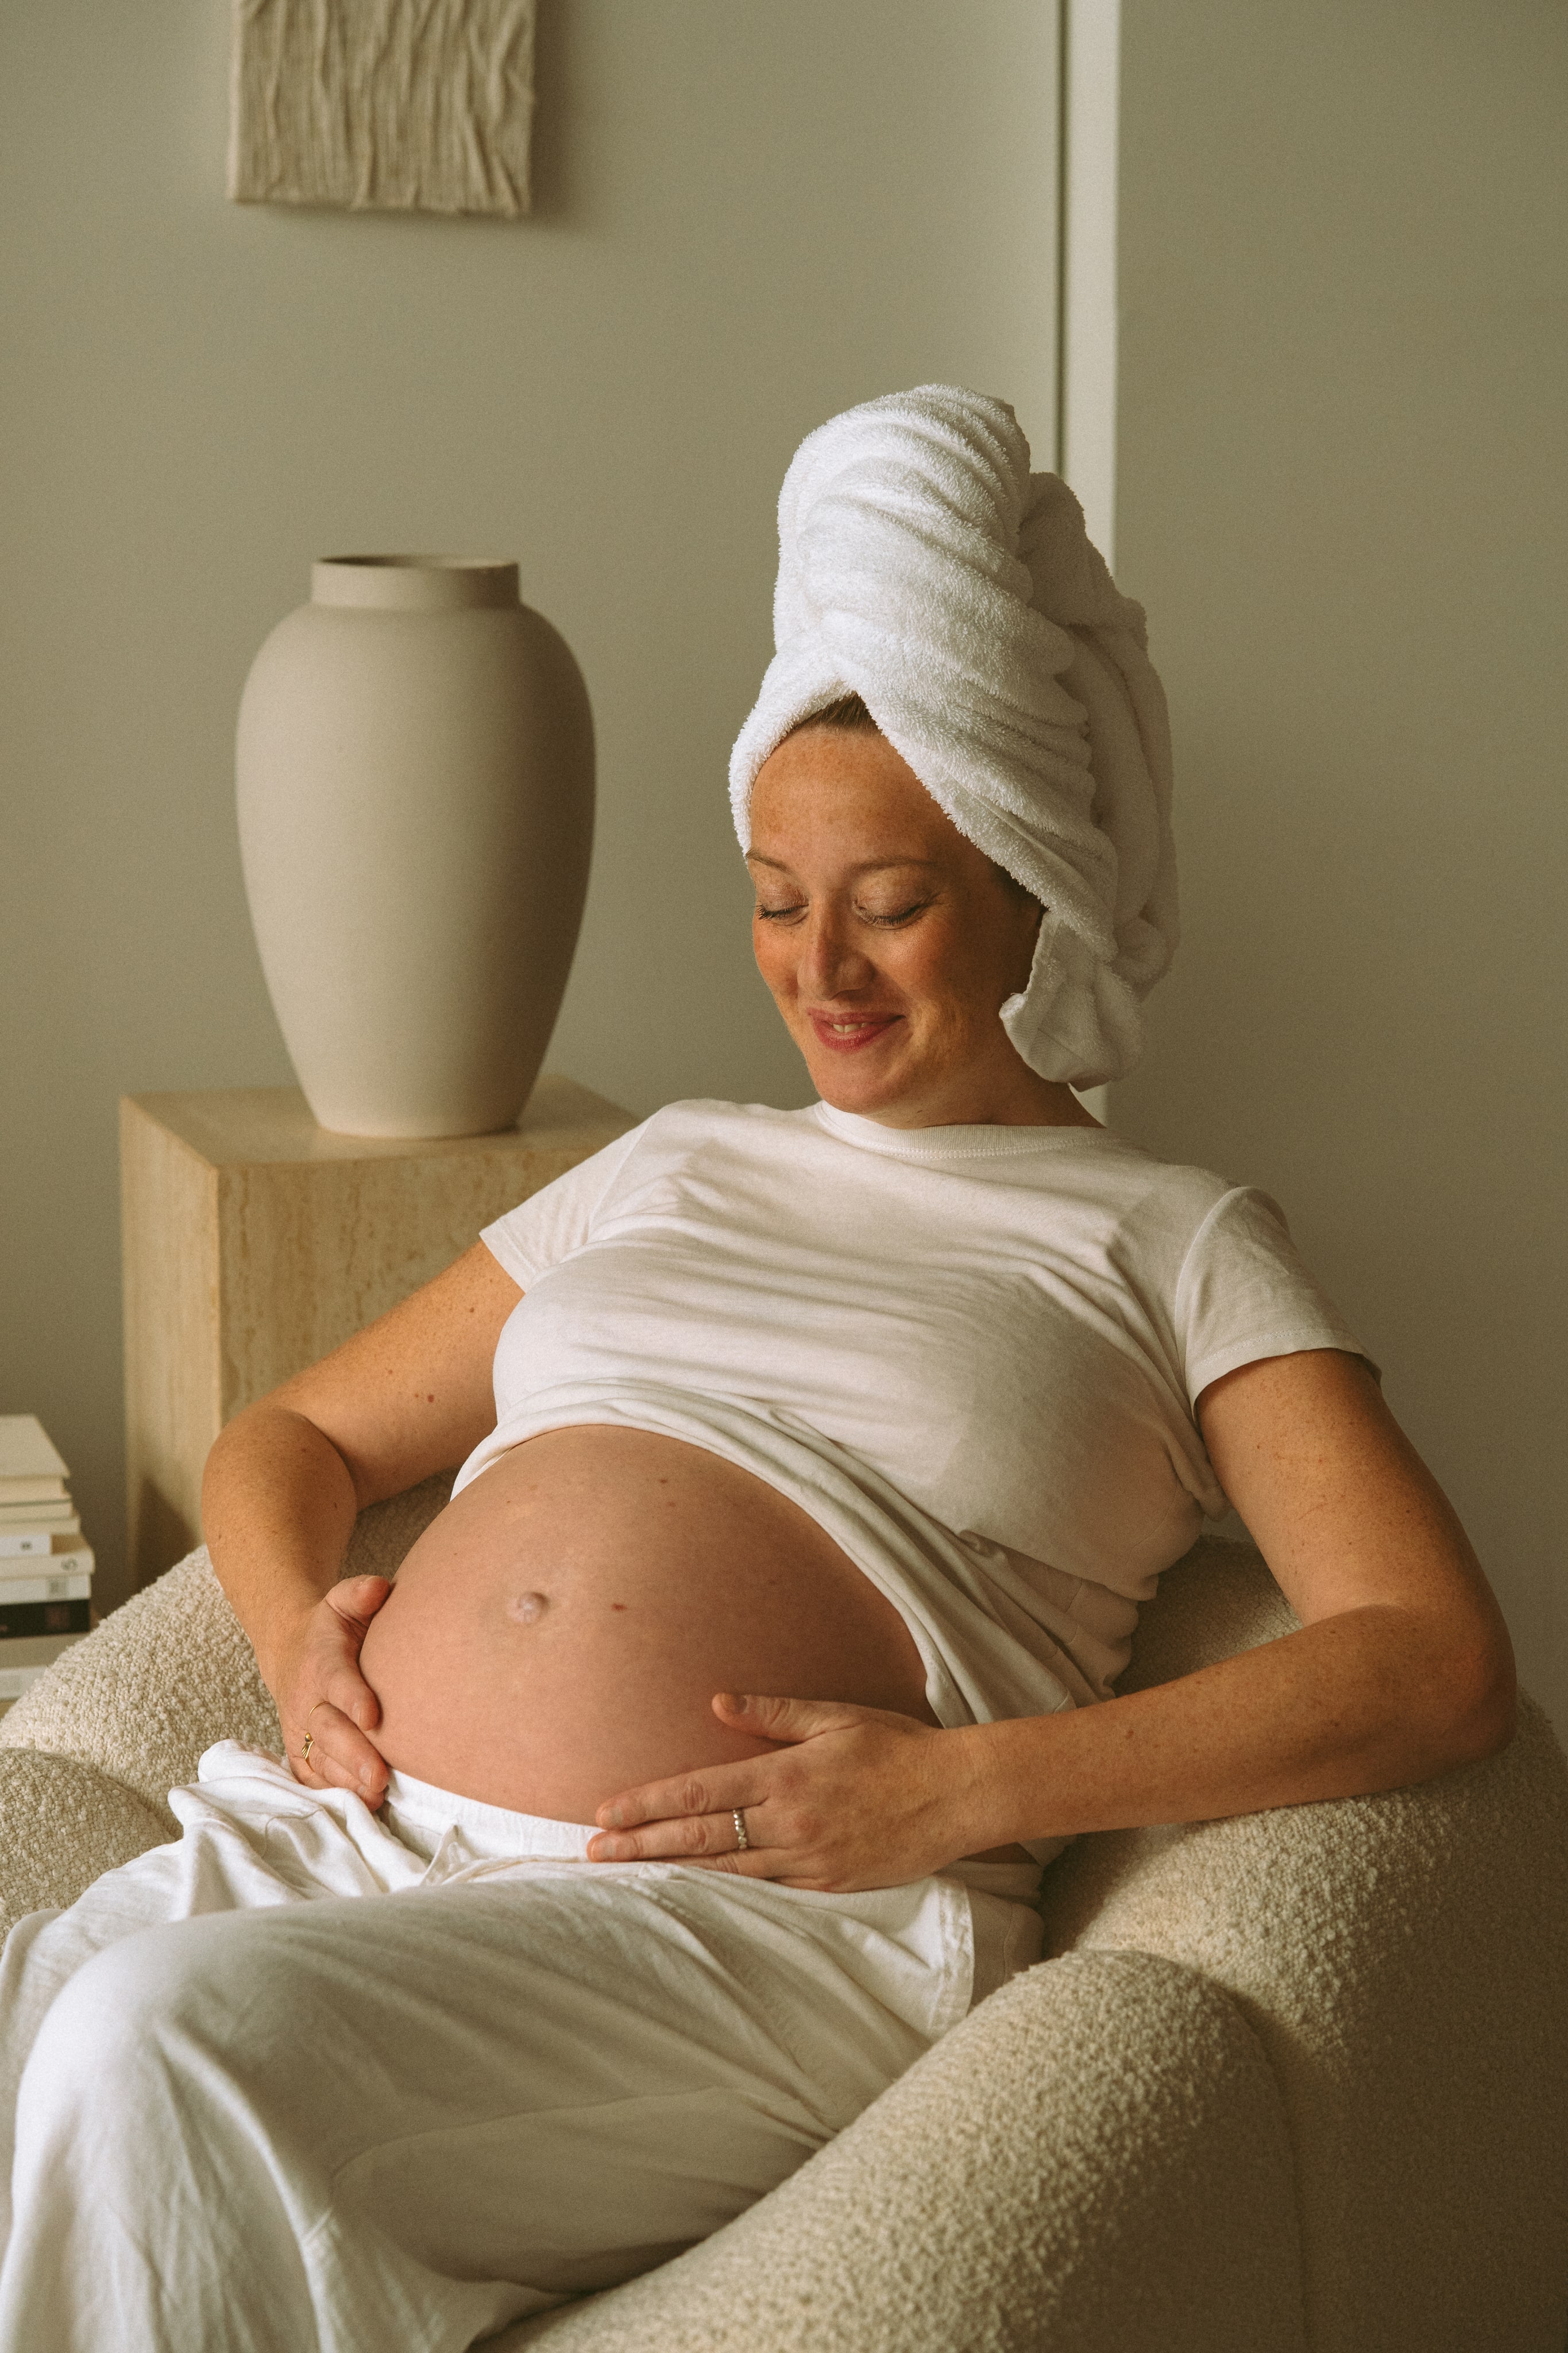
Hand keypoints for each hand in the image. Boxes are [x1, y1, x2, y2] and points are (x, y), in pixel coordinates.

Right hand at [273, 1576, 393, 1802]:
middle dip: (354, 1756)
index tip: (373, 1716)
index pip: (337, 1681)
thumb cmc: (331, 1627)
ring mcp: (301, 1729)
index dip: (353, 1698)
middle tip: (380, 1777)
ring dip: (347, 1782)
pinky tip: (359, 1807)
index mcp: (321, 1662)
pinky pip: (311, 1776)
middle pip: (329, 1731)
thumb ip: (360, 1593)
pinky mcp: (300, 1750)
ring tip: (376, 1798)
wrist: (290, 1649)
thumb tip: (379, 1588)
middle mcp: (306, 1699)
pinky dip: (331, 1793)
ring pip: (320, 1760)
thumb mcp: (342, 1601)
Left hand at [586, 1691, 980, 1891]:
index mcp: (786, 1776)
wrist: (956, 1795)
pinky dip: (724, 1889)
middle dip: (642, 1844)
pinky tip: (693, 1892)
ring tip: (627, 1875)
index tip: (606, 1813)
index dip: (647, 1804)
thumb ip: (774, 1714)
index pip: (699, 1791)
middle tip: (594, 1853)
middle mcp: (789, 1822)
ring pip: (724, 1870)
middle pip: (699, 1835)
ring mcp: (807, 1860)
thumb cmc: (896, 1748)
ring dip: (671, 1870)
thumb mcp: (835, 1717)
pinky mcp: (826, 1885)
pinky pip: (765, 1889)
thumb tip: (718, 1703)